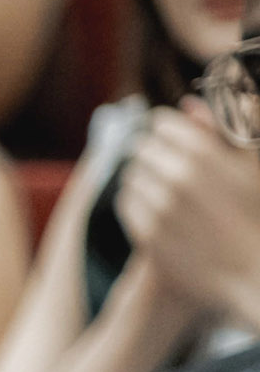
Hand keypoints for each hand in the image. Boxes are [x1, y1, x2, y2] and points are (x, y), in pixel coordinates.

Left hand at [114, 103, 259, 327]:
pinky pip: (126, 204)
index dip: (164, 129)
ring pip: (130, 176)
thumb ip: (221, 127)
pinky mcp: (146, 233)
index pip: (160, 124)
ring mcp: (159, 207)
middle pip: (140, 149)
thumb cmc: (254, 212)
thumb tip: (187, 102)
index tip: (169, 138)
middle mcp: (178, 177)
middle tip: (165, 166)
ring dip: (142, 178)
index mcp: (205, 153)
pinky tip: (155, 207)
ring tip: (163, 188)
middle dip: (151, 153)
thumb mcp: (249, 163)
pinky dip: (135, 201)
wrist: (249, 269)